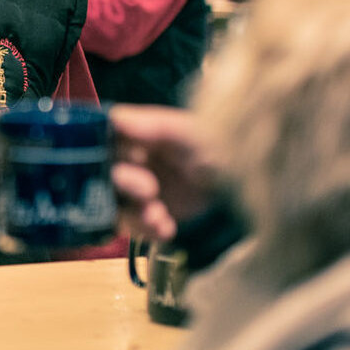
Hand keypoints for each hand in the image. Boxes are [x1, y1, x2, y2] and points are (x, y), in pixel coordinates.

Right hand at [111, 104, 217, 241]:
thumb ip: (153, 125)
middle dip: (123, 183)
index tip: (124, 156)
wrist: (247, 187)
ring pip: (114, 205)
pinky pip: (133, 228)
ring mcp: (138, 193)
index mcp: (136, 136)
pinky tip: (166, 228)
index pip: (102, 138)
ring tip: (157, 217)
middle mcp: (131, 163)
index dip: (102, 148)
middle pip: (104, 174)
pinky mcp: (149, 217)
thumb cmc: (220, 149)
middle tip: (149, 189)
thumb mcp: (190, 133)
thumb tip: (113, 118)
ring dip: (132, 213)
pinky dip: (147, 230)